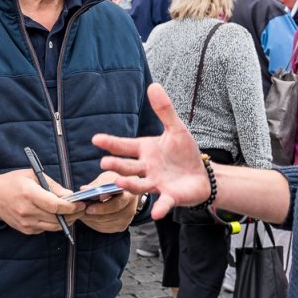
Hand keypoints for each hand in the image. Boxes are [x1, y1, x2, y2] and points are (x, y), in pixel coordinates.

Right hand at [0, 169, 85, 234]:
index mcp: (30, 194)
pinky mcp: (25, 230)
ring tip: (74, 213)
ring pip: (53, 226)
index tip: (81, 204)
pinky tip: (58, 216)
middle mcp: (27, 211)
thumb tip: (70, 196)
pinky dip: (54, 223)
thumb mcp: (33, 175)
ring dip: (66, 221)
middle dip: (73, 215)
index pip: (56, 206)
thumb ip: (53, 186)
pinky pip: (45, 229)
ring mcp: (26, 223)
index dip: (71, 207)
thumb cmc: (13, 182)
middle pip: (57, 218)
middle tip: (82, 209)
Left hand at [77, 171, 137, 233]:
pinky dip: (94, 223)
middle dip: (94, 214)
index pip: (117, 204)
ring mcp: (126, 219)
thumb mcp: (108, 178)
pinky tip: (88, 216)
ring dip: (91, 219)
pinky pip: (104, 227)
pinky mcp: (121, 226)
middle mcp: (131, 209)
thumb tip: (84, 189)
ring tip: (82, 212)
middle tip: (82, 210)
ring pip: (105, 223)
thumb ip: (97, 184)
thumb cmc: (115, 182)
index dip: (102, 207)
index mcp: (130, 194)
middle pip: (110, 216)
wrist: (124, 191)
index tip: (89, 207)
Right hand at [93, 83, 210, 219]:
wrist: (201, 175)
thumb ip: (164, 110)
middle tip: (104, 163)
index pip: (124, 146)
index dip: (110, 143)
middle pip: (128, 167)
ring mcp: (156, 183)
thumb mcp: (176, 129)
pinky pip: (163, 202)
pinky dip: (160, 207)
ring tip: (119, 182)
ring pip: (140, 185)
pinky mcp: (170, 196)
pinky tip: (157, 212)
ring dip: (130, 185)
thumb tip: (153, 85)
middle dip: (116, 165)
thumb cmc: (184, 153)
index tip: (96, 139)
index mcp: (145, 151)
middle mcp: (146, 168)